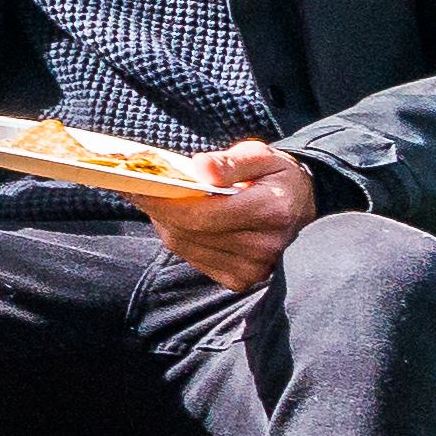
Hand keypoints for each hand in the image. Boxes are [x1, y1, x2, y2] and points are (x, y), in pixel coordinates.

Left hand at [140, 141, 324, 295]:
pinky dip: (180, 238)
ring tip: (155, 199)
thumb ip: (231, 161)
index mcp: (271, 212)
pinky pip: (195, 259)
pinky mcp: (241, 280)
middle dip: (157, 210)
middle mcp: (264, 246)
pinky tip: (178, 219)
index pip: (203, 214)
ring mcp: (254, 268)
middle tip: (135, 188)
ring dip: (165, 223)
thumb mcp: (260, 156)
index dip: (164, 202)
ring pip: (187, 247)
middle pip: (190, 232)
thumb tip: (200, 167)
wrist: (300, 206)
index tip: (135, 185)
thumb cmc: (275, 176)